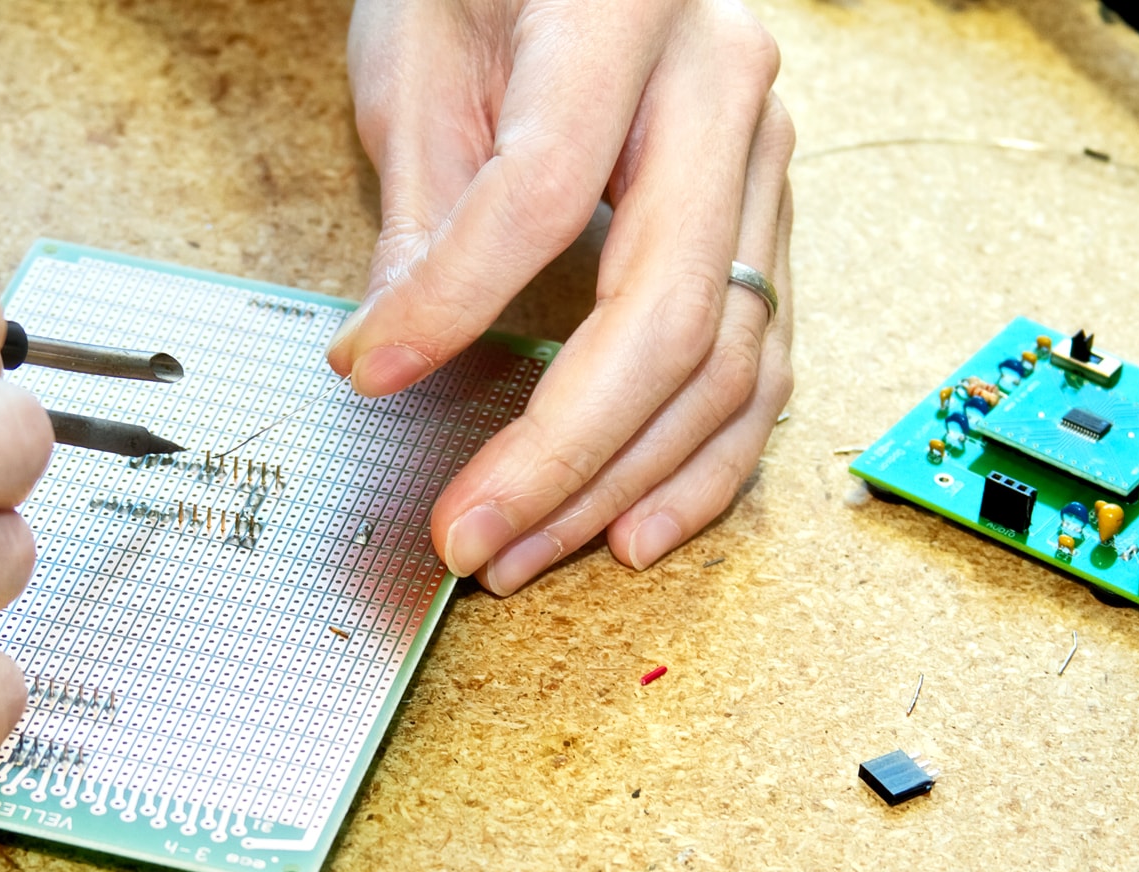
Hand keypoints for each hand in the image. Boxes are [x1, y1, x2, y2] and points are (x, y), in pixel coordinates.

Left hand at [330, 0, 793, 593]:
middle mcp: (726, 93)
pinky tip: (632, 527)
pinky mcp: (768, 229)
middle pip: (664, 317)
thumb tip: (394, 357)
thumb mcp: (422, 56)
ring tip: (527, 552)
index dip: (452, 304)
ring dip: (621, 484)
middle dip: (558, 454)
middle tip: (470, 536)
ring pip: (725, 365)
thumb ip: (421, 209)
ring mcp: (765, 168)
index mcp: (627, 20)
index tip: (371, 375)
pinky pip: (759, 369)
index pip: (542, 196)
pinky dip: (699, 465)